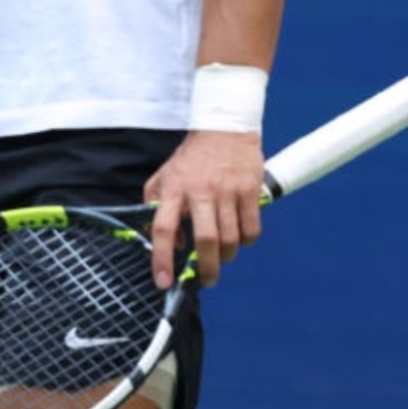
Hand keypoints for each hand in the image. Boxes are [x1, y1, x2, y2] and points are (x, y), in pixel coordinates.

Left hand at [143, 130, 266, 289]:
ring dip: (227, 256)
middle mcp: (201, 191)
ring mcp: (228, 191)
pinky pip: (251, 229)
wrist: (224, 128)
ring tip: (223, 256)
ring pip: (231, 239)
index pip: (163, 228)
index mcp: (174, 189)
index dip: (162, 258)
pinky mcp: (250, 190)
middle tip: (207, 279)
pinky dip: (246, 241)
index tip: (164, 281)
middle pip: (206, 240)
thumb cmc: (191, 159)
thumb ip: (156, 206)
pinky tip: (240, 237)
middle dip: (207, 268)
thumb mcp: (163, 176)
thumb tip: (173, 240)